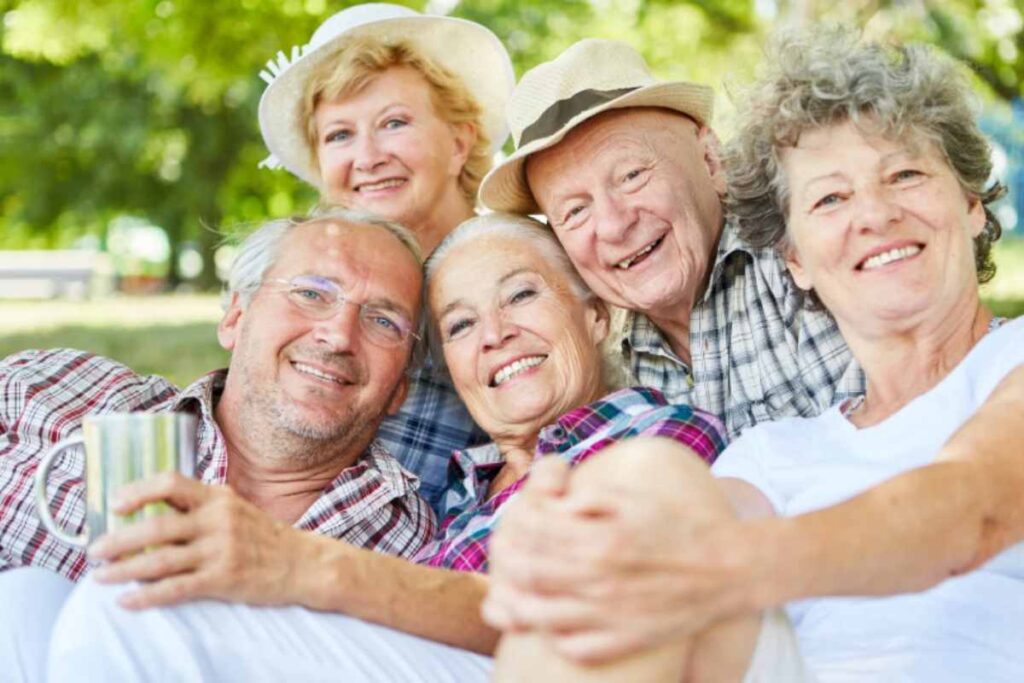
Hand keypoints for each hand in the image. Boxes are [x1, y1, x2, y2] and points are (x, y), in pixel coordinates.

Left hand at [88, 472, 310, 608]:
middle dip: (118, 540)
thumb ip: (201, 506)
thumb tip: (152, 509)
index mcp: (218, 497)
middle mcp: (218, 520)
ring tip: (100, 577)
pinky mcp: (223, 579)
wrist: (303, 562)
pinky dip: (146, 596)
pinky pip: (176, 588)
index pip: (171, 483)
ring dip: (123, 570)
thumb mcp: (235, 508)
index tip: (114, 504)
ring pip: (160, 560)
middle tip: (94, 551)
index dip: (138, 492)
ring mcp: (221, 550)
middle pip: (156, 527)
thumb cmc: (264, 536)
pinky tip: (127, 601)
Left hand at [484, 458, 762, 662]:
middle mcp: (603, 580)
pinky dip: (555, 635)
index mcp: (602, 540)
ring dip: (519, 604)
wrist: (728, 569)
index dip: (514, 528)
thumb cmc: (680, 526)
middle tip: (500, 558)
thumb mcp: (635, 499)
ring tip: (511, 594)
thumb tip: (557, 502)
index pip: (536, 534)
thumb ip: (592, 498)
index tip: (508, 523)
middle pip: (531, 575)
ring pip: (543, 616)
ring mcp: (612, 615)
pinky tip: (550, 622)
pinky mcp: (625, 640)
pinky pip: (574, 646)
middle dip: (507, 565)